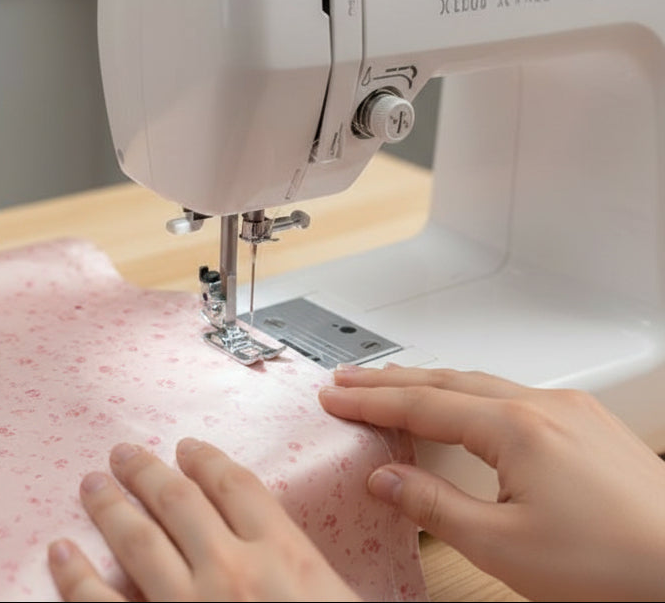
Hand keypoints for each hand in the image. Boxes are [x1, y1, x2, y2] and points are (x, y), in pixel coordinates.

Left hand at [47, 438, 359, 601]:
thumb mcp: (335, 601)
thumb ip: (298, 570)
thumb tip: (270, 549)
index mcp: (285, 555)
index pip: (237, 487)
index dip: (208, 460)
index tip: (187, 447)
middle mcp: (232, 568)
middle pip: (181, 501)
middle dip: (148, 472)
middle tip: (123, 453)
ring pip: (139, 537)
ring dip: (111, 505)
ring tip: (92, 484)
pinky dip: (75, 575)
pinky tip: (60, 552)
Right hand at [319, 364, 664, 601]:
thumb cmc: (612, 566)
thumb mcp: (503, 546)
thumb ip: (434, 505)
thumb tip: (384, 478)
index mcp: (516, 426)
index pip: (422, 404)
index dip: (371, 401)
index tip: (335, 398)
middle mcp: (544, 404)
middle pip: (447, 381)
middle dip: (392, 380)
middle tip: (349, 379)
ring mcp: (571, 409)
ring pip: (482, 383)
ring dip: (431, 383)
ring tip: (393, 385)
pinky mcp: (590, 423)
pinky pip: (514, 392)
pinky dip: (472, 393)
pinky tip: (465, 404)